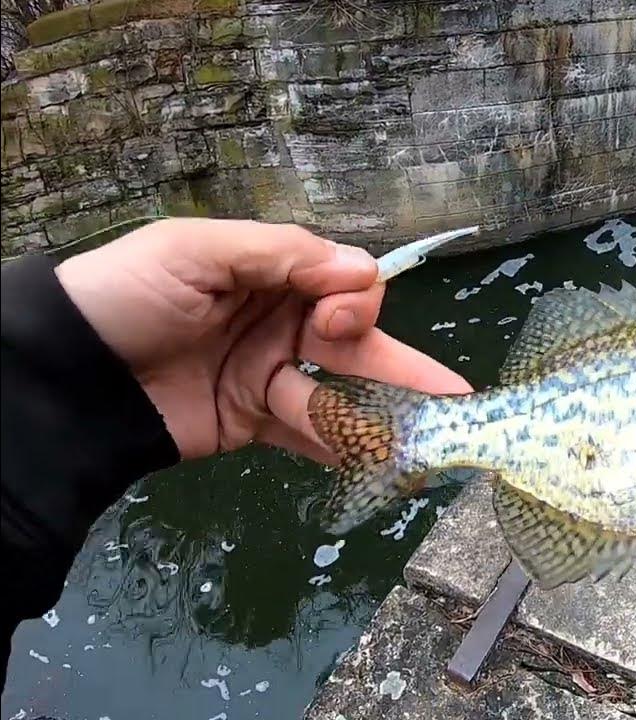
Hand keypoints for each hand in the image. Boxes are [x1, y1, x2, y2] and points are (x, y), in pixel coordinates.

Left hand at [53, 217, 471, 464]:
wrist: (65, 377)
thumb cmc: (128, 295)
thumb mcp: (198, 252)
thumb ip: (282, 255)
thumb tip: (363, 270)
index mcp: (271, 274)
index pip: (344, 285)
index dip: (354, 302)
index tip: (335, 319)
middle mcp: (280, 323)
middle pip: (358, 345)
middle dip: (405, 372)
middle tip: (454, 404)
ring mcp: (269, 376)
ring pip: (343, 394)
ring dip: (383, 417)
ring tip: (427, 447)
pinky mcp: (254, 423)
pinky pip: (310, 434)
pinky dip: (343, 447)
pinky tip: (380, 462)